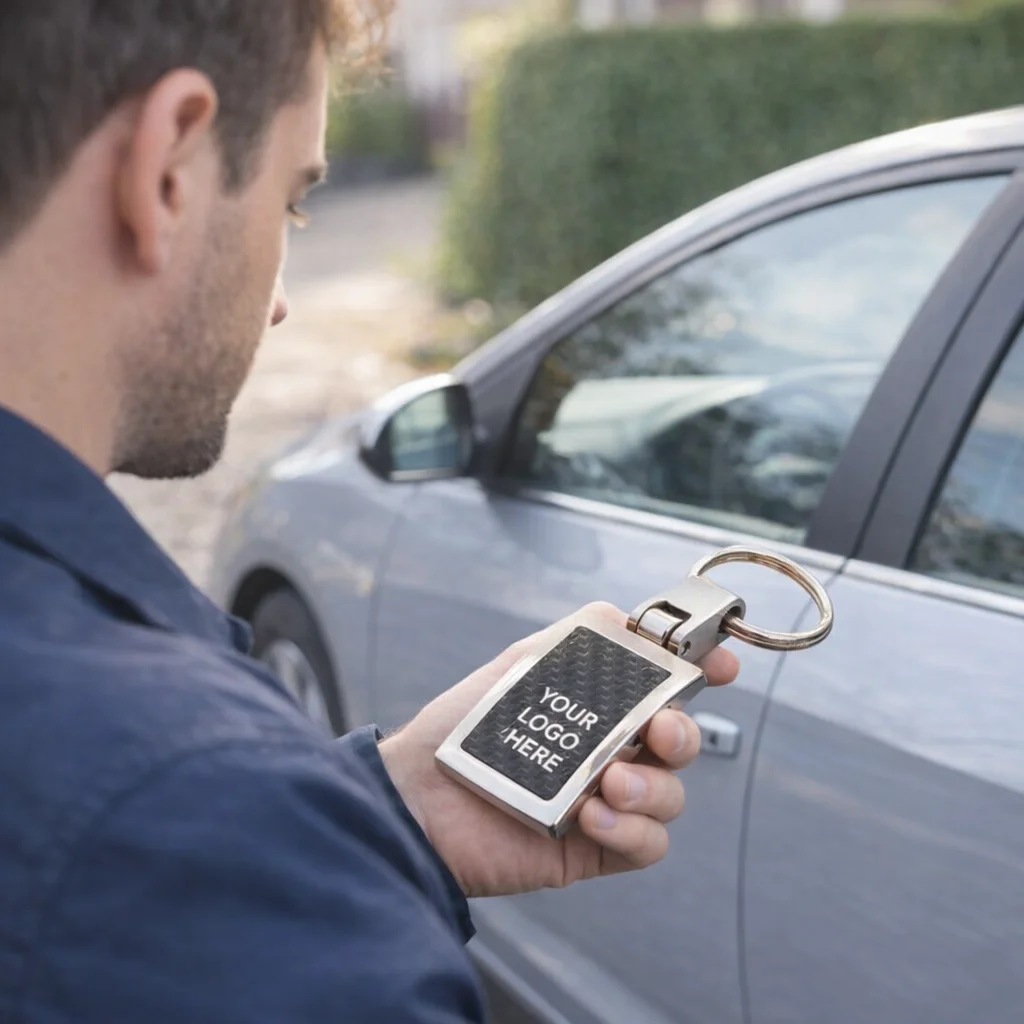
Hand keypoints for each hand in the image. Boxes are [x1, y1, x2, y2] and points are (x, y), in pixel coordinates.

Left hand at [378, 603, 739, 898]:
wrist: (423, 798)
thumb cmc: (466, 725)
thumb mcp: (524, 663)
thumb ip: (580, 638)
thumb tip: (631, 616)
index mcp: (598, 703)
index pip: (665, 685)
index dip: (701, 671)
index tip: (722, 663)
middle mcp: (609, 749)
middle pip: (681, 740)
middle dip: (683, 733)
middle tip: (658, 731)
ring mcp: (605, 799)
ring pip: (671, 793)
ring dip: (652, 786)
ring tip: (607, 782)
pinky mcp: (595, 847)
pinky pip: (649, 843)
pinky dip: (634, 829)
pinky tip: (594, 817)